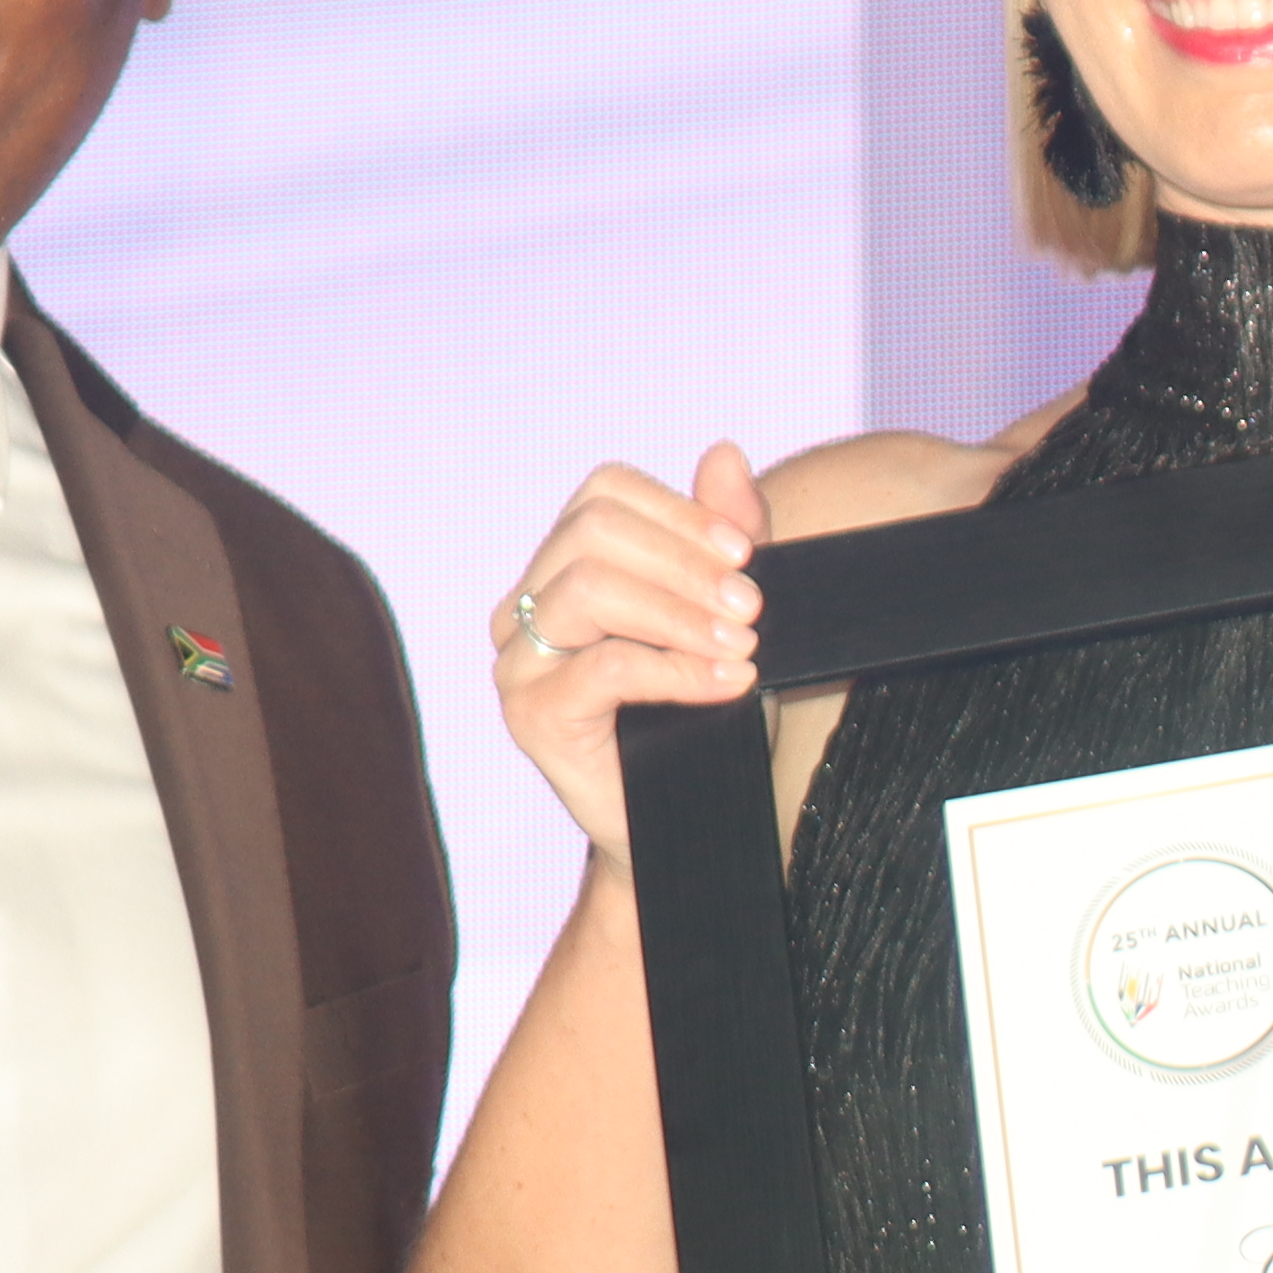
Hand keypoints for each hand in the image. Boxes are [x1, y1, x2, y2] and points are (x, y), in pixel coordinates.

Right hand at [490, 444, 764, 863]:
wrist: (694, 819)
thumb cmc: (708, 712)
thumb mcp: (731, 611)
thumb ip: (725, 536)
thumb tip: (724, 452)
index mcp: (566, 565)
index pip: (604, 495)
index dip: (678, 512)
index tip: (747, 552)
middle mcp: (526, 605)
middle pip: (592, 534)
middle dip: (684, 562)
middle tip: (754, 604)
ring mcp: (519, 661)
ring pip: (589, 592)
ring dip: (680, 612)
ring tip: (744, 642)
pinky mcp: (531, 715)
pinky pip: (603, 667)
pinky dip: (676, 668)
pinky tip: (727, 681)